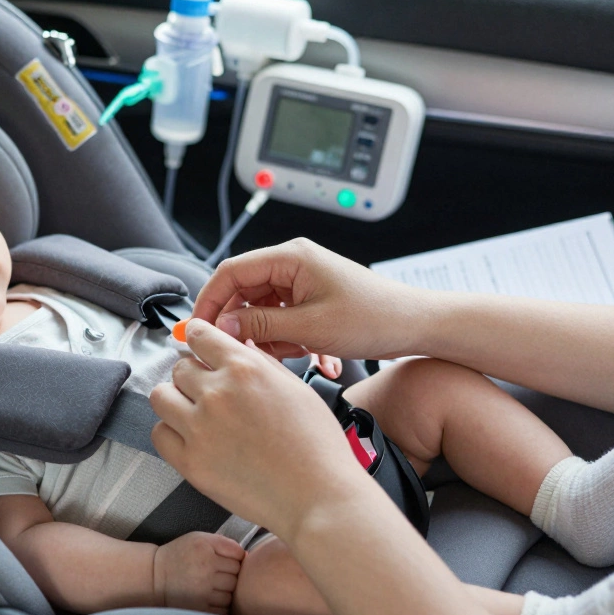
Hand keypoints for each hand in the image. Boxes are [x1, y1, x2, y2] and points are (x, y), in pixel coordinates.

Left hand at [151, 319, 368, 537]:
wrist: (318, 497)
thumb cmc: (317, 445)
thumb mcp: (298, 389)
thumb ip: (263, 363)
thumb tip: (241, 345)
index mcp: (244, 368)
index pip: (198, 334)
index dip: (198, 338)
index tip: (200, 348)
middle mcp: (216, 393)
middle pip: (179, 367)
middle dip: (193, 375)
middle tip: (210, 393)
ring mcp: (199, 428)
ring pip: (161, 397)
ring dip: (176, 401)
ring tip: (195, 414)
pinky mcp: (190, 462)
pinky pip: (159, 434)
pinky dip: (171, 433)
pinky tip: (191, 439)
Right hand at [152, 531, 243, 614]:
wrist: (156, 576)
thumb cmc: (180, 555)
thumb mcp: (198, 538)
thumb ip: (222, 542)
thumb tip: (246, 556)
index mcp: (206, 547)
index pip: (239, 554)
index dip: (235, 557)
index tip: (226, 560)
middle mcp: (206, 567)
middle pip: (237, 573)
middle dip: (231, 573)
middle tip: (218, 573)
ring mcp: (204, 589)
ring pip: (232, 591)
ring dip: (227, 590)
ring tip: (213, 585)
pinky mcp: (201, 607)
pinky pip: (224, 607)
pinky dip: (221, 603)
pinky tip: (210, 596)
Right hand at [192, 238, 428, 361]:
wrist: (416, 326)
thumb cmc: (374, 318)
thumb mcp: (310, 327)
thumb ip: (260, 324)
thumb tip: (224, 326)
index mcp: (290, 257)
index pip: (230, 272)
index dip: (210, 301)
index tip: (197, 330)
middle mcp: (293, 264)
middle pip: (244, 292)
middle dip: (240, 325)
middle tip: (237, 352)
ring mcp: (303, 281)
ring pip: (262, 310)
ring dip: (269, 338)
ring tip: (292, 356)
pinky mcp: (312, 299)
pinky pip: (283, 319)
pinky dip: (288, 341)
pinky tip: (311, 356)